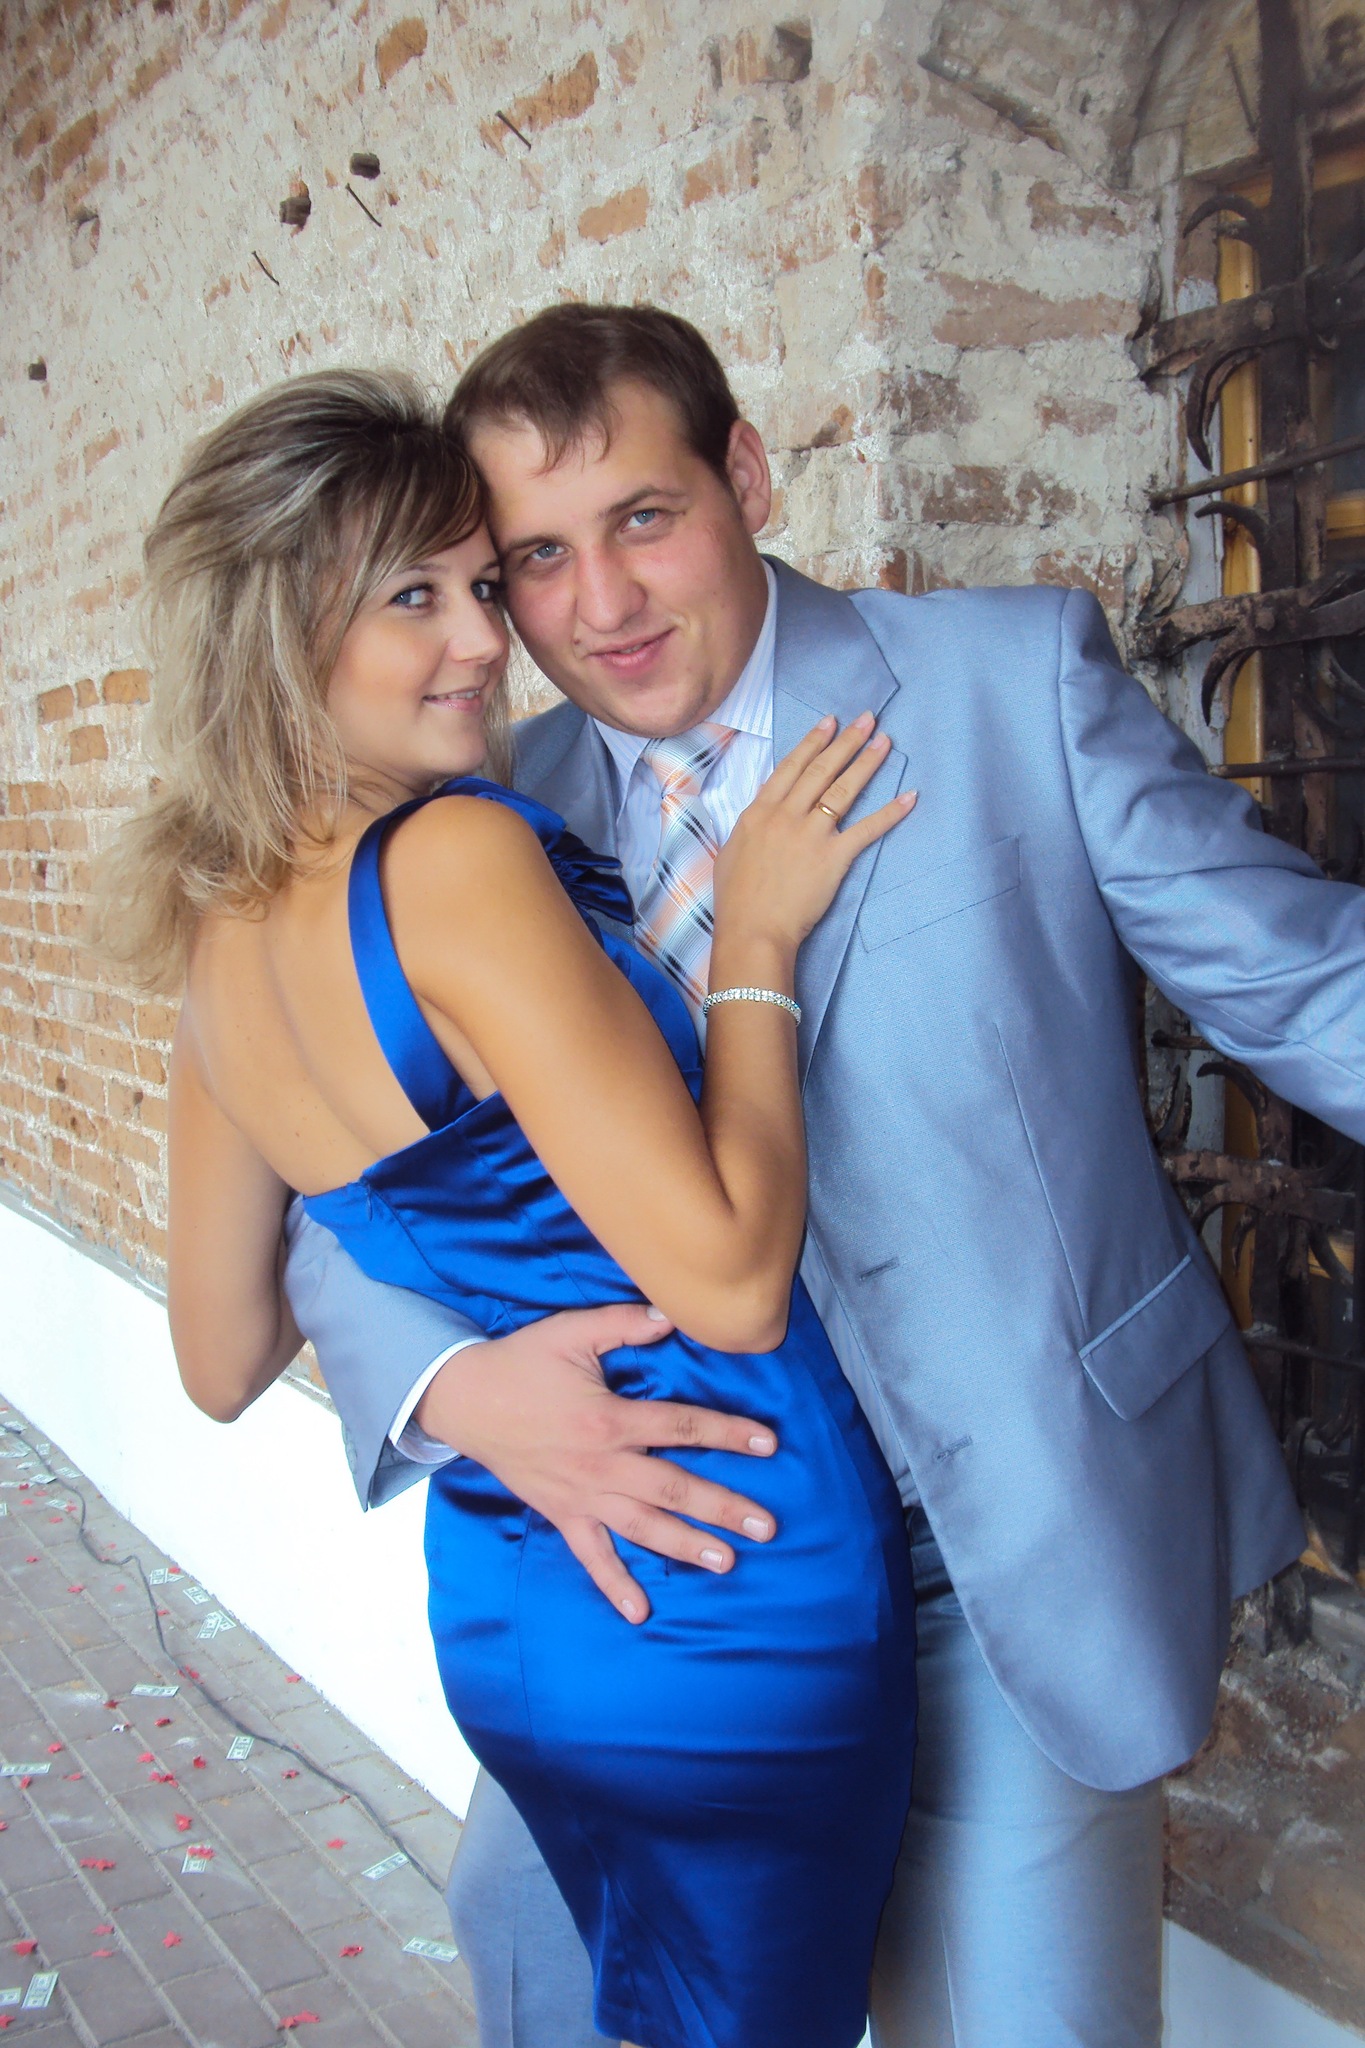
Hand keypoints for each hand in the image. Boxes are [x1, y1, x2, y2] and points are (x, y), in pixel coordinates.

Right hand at [413, 1303, 778, 1623]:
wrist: (464, 1401)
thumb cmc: (521, 1362)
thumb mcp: (571, 1331)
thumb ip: (624, 1322)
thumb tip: (671, 1315)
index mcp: (609, 1419)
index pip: (682, 1426)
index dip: (728, 1433)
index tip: (769, 1444)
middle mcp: (602, 1465)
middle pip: (673, 1488)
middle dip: (722, 1507)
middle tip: (765, 1527)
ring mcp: (582, 1496)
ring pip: (643, 1526)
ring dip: (686, 1545)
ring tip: (727, 1562)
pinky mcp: (562, 1514)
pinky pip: (591, 1555)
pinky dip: (613, 1585)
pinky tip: (639, 1612)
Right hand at [712, 713, 914, 952]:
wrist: (752, 929)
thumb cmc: (737, 899)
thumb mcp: (732, 852)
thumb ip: (750, 826)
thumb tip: (762, 812)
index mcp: (759, 812)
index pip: (791, 768)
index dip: (812, 742)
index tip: (830, 722)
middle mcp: (786, 816)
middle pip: (820, 770)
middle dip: (846, 741)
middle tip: (867, 719)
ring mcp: (811, 835)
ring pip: (843, 790)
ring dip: (866, 763)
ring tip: (885, 741)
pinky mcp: (833, 858)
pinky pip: (867, 830)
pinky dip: (890, 812)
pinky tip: (909, 796)